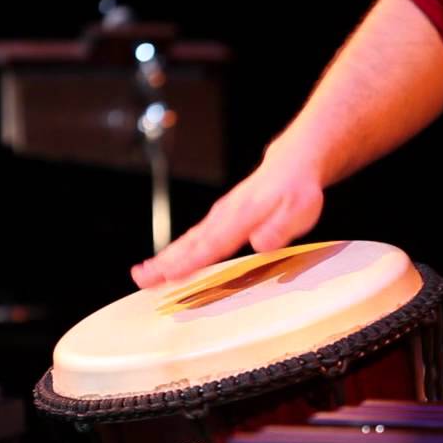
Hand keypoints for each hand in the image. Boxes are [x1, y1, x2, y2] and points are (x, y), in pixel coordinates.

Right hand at [130, 145, 324, 288]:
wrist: (292, 164)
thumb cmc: (297, 189)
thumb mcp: (301, 209)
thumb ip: (279, 228)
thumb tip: (260, 243)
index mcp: (242, 216)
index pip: (211, 244)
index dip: (189, 262)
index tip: (168, 275)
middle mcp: (225, 215)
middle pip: (191, 244)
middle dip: (165, 262)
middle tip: (141, 278)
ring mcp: (220, 215)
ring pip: (189, 240)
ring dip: (165, 258)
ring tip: (144, 274)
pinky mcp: (221, 217)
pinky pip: (196, 237)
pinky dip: (178, 250)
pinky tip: (168, 262)